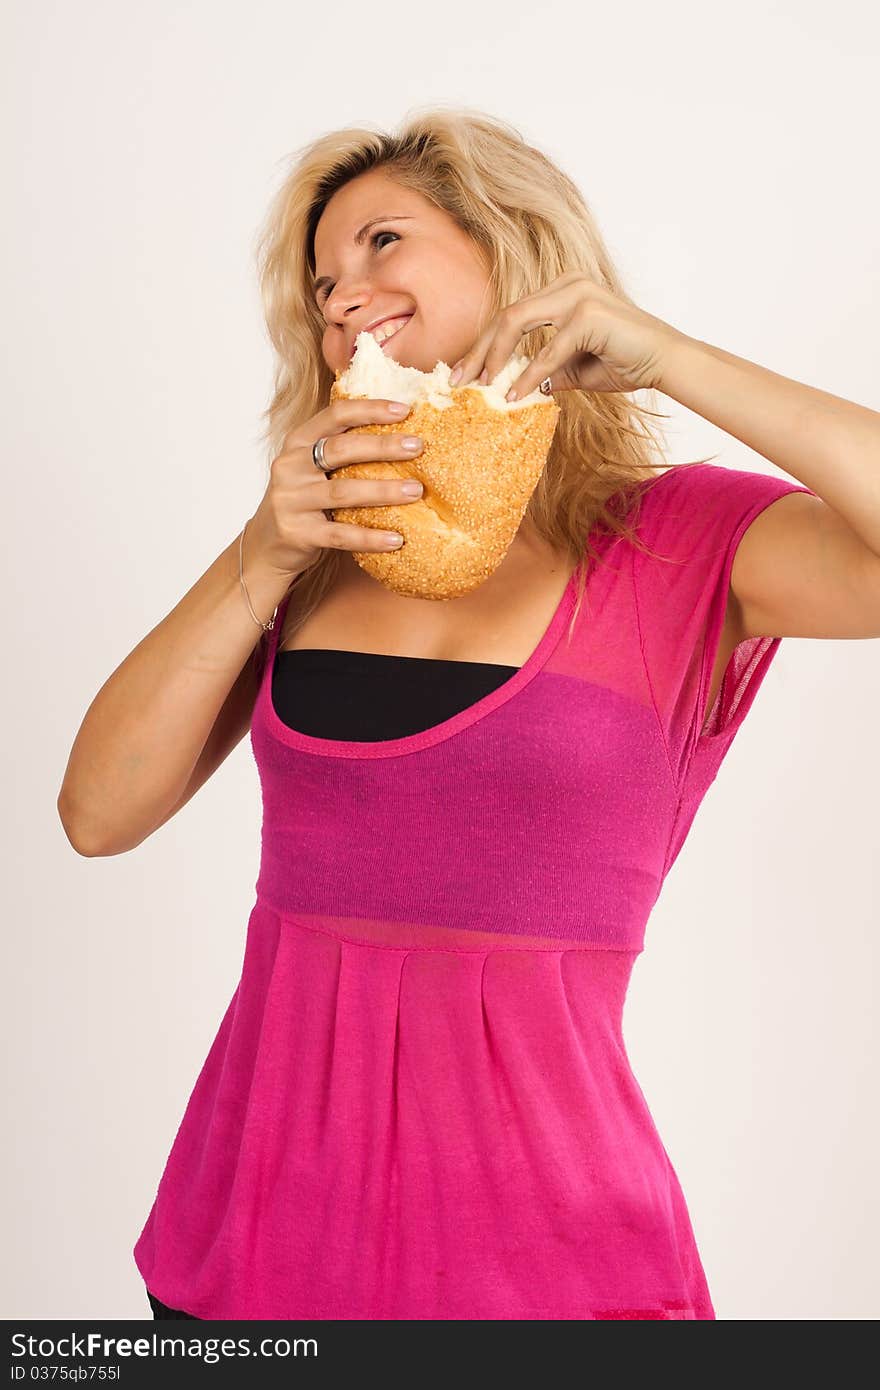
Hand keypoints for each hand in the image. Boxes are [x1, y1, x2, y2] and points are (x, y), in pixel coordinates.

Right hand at [247, 397, 426, 576]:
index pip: (335, 415)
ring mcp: (291, 500)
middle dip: (383, 445)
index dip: (370, 409)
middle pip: (341, 449)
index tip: (405, 410)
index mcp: (298, 442)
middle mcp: (290, 467)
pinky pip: (341, 535)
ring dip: (384, 490)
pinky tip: (396, 539)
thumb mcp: (313, 468)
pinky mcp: (297, 533)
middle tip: (417, 446)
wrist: (266, 545)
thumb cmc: (303, 501)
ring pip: (343, 492)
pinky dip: (370, 537)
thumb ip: (342, 450)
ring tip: (416, 491)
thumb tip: (403, 435)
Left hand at [448, 272, 683, 398]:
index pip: (511, 315)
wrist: (668, 362)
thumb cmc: (627, 362)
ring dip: (495, 358)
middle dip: (479, 350)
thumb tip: (513, 388)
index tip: (464, 374)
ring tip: (482, 387)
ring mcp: (577, 293)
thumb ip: (546, 371)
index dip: (484, 345)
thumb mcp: (575, 368)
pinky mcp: (588, 314)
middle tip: (459, 381)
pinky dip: (529, 375)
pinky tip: (514, 395)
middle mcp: (567, 283)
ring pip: (516, 322)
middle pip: (506, 315)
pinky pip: (547, 350)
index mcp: (563, 289)